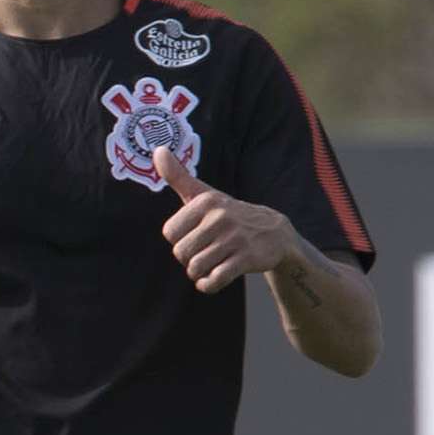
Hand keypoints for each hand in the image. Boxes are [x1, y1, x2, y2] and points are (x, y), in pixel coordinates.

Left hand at [156, 146, 296, 293]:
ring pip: (195, 268)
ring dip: (199, 273)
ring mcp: (235, 239)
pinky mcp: (246, 259)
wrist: (275, 233)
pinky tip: (214, 279)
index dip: (179, 240)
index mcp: (205, 202)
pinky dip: (209, 285)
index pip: (169, 233)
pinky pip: (213, 280)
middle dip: (188, 259)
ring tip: (211, 264)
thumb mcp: (204, 195)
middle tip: (204, 252)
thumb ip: (178, 176)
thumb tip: (158, 149)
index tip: (194, 236)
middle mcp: (220, 218)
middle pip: (180, 253)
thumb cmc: (228, 214)